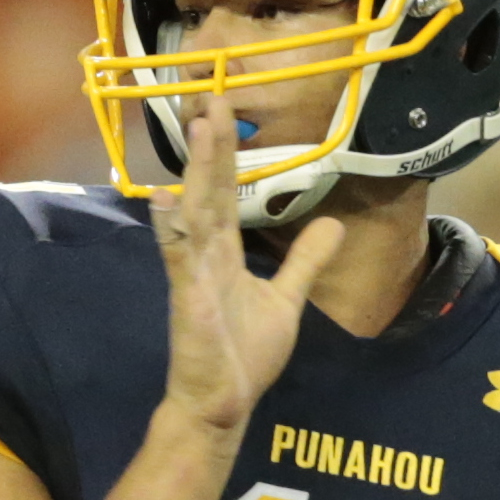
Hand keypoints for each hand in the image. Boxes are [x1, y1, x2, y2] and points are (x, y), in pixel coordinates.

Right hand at [154, 107, 345, 442]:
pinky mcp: (189, 300)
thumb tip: (335, 224)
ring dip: (197, 170)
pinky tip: (163, 198)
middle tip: (210, 95)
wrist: (221, 404)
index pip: (225, 192)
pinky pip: (180, 260)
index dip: (227, 152)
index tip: (224, 109)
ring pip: (195, 213)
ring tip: (200, 127)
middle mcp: (206, 255)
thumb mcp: (286, 300)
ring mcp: (194, 275)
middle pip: (208, 190)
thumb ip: (304, 261)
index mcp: (225, 253)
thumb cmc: (244, 355)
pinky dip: (171, 230)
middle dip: (212, 145)